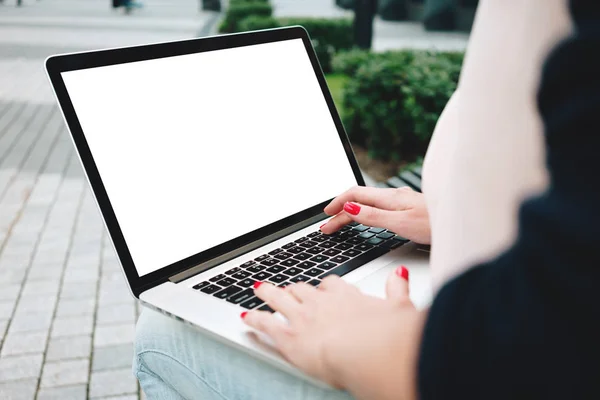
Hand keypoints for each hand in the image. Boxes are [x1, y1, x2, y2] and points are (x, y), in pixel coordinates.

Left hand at [242, 268, 422, 399]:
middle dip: (294, 289)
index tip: (323, 289)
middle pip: (303, 289)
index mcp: (347, 296)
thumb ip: (397, 289)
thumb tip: (399, 273)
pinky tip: (248, 316)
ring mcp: (303, 317)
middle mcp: (321, 302)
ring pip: (280, 299)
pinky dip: (256, 318)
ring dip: (268, 293)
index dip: (325, 287)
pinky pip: (266, 323)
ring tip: (259, 289)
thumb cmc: (386, 335)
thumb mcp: (401, 307)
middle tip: (288, 289)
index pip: (332, 284)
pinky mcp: (289, 336)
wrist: (366, 351)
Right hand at [321, 186, 430, 244]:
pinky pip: (377, 207)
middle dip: (340, 211)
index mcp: (389, 198)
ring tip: (339, 222)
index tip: (325, 217)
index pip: (354, 196)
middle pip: (358, 199)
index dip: (337, 204)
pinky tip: (365, 218)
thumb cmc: (435, 224)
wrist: (462, 221)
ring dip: (350, 212)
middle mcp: (393, 196)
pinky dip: (364, 213)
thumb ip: (373, 216)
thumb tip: (349, 207)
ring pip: (367, 203)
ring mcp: (400, 201)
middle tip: (327, 226)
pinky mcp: (407, 209)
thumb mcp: (400, 223)